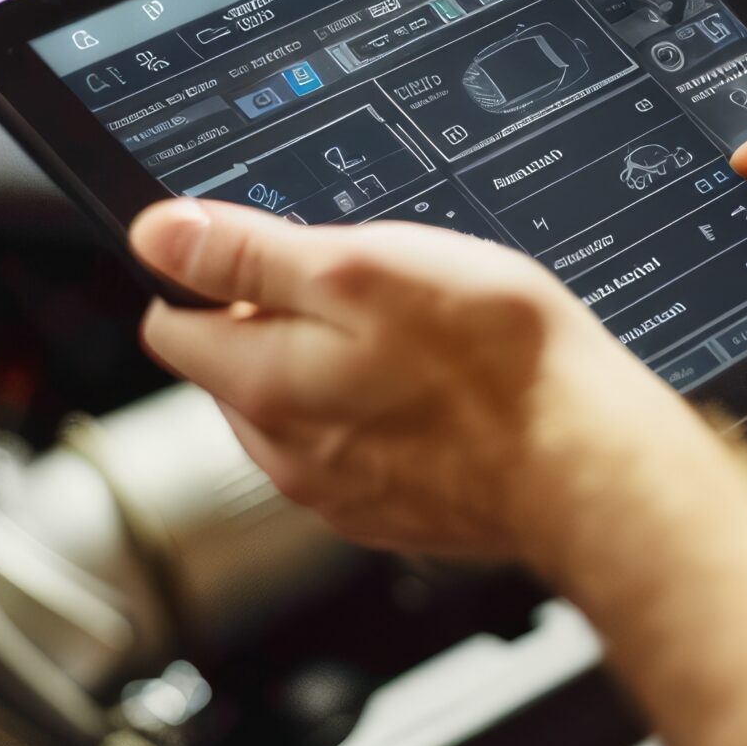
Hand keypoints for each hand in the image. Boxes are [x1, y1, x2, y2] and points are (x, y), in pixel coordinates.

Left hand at [129, 199, 715, 559]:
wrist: (588, 463)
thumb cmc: (494, 363)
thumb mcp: (362, 267)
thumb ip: (248, 254)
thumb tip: (158, 233)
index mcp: (263, 386)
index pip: (172, 324)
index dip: (215, 275)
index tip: (273, 255)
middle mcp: (285, 455)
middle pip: (237, 369)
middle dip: (282, 323)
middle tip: (373, 292)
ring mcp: (340, 493)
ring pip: (302, 409)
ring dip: (340, 369)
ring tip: (423, 341)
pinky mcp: (394, 512)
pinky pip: (360, 448)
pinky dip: (388, 415)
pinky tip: (447, 391)